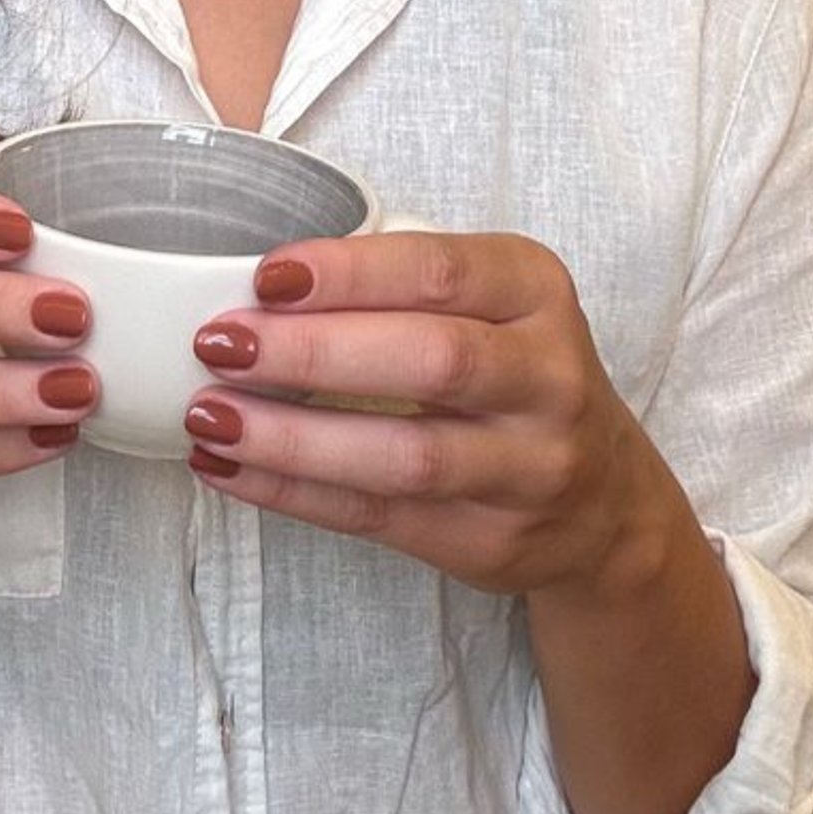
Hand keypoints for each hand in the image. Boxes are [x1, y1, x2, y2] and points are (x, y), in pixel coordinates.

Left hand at [184, 230, 689, 602]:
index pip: (441, 272)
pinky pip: (378, 516)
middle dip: (312, 352)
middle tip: (219, 345)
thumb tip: (257, 284)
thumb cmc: (512, 374)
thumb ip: (400, 284)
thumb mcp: (490, 303)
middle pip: (430, 361)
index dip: (349, 273)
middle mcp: (548, 379)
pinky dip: (293, 493)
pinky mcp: (489, 541)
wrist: (603, 501)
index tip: (264, 276)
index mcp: (536, 292)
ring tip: (209, 417)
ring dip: (292, 437)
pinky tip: (230, 469)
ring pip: (405, 455)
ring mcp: (527, 469)